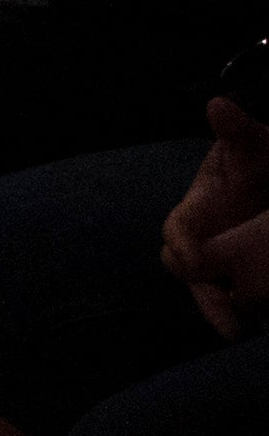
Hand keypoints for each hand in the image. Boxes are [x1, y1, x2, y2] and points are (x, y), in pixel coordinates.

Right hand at [165, 99, 268, 338]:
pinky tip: (262, 322)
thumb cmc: (260, 161)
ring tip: (245, 330)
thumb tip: (218, 105)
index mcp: (197, 210)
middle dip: (207, 300)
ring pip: (212, 290)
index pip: (175, 234)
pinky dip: (246, 311)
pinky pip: (236, 299)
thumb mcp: (255, 146)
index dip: (182, 248)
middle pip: (188, 273)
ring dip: (224, 311)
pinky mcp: (243, 277)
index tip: (197, 264)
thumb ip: (238, 131)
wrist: (267, 184)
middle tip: (232, 325)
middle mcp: (204, 240)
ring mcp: (223, 260)